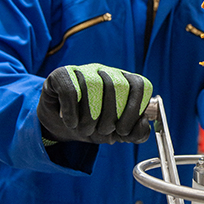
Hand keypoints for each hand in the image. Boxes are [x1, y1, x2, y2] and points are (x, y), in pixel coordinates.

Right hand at [38, 64, 152, 144]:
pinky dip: (72, 112)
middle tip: (102, 133)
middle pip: (118, 86)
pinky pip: (71, 90)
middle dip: (110, 119)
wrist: (60, 124)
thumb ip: (136, 132)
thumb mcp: (116, 134)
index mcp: (124, 82)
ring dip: (90, 118)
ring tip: (85, 130)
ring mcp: (84, 70)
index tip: (123, 131)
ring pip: (94, 86)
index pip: (139, 85)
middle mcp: (106, 71)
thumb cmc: (93, 125)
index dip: (134, 110)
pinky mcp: (62, 75)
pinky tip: (71, 123)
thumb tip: (143, 121)